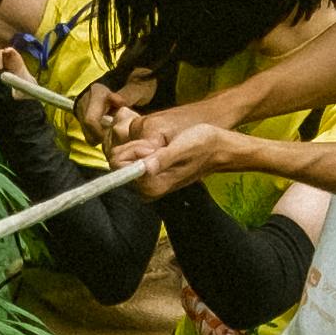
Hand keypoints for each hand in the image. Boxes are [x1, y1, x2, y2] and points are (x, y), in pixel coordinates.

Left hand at [114, 104, 245, 191]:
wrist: (218, 148)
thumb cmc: (203, 144)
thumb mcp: (183, 147)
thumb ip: (163, 158)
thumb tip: (145, 167)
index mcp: (153, 186)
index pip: (118, 167)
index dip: (131, 150)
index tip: (150, 144)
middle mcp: (148, 190)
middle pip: (118, 165)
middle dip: (133, 149)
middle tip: (156, 144)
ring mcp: (148, 185)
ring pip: (123, 162)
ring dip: (136, 148)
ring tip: (160, 145)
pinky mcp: (150, 178)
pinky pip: (131, 162)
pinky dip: (139, 151)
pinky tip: (157, 148)